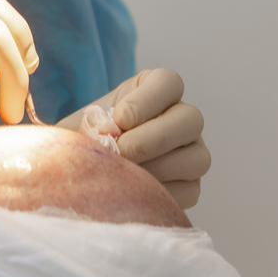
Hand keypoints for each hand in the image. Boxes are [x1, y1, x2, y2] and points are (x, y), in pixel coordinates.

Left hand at [62, 68, 208, 207]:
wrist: (81, 173)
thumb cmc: (82, 141)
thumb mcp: (81, 125)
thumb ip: (90, 124)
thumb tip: (101, 136)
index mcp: (156, 91)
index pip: (169, 83)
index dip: (145, 101)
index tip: (118, 120)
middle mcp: (182, 117)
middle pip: (191, 119)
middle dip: (151, 139)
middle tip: (120, 151)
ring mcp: (192, 151)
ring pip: (196, 158)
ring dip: (157, 169)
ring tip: (124, 175)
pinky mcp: (190, 185)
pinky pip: (190, 190)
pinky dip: (161, 193)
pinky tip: (134, 192)